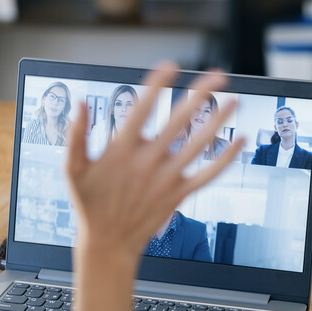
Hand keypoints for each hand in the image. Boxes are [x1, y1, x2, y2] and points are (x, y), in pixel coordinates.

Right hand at [65, 62, 244, 258]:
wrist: (108, 243)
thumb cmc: (90, 203)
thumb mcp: (72, 170)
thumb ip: (76, 136)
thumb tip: (81, 104)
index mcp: (120, 151)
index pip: (142, 109)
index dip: (157, 85)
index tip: (171, 66)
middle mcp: (146, 162)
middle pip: (178, 121)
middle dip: (200, 94)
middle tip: (218, 75)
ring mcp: (165, 178)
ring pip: (198, 144)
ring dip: (218, 121)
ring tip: (234, 100)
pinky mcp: (178, 194)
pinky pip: (208, 174)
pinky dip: (226, 159)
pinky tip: (239, 141)